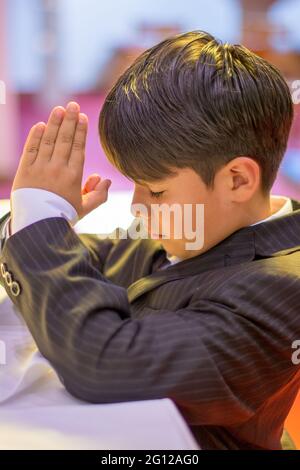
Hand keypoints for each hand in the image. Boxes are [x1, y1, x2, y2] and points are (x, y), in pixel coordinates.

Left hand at [12, 101, 111, 219]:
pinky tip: (40, 125)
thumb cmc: (62, 216)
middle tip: (73, 105)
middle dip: (69, 120)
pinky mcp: (25, 170)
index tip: (82, 116)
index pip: (78, 148)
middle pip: (64, 140)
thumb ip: (98, 195)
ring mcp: (40, 168)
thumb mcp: (84, 209)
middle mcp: (57, 169)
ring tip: (59, 109)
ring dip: (54, 123)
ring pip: (48, 141)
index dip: (80, 131)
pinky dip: (35, 136)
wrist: (37, 225)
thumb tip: (106, 180)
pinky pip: (30, 149)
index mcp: (73, 177)